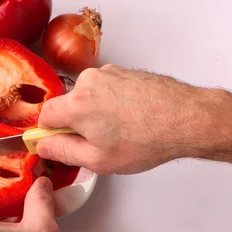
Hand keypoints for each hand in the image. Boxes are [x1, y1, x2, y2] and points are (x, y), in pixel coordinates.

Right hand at [37, 64, 212, 174]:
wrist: (187, 118)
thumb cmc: (147, 140)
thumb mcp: (98, 159)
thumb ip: (63, 151)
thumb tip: (44, 145)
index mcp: (76, 104)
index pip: (45, 115)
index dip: (50, 132)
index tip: (60, 142)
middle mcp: (88, 82)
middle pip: (68, 104)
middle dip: (77, 123)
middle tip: (99, 142)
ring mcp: (108, 73)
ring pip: (88, 96)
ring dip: (96, 112)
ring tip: (122, 130)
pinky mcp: (124, 71)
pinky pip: (106, 88)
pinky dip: (112, 102)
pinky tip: (131, 118)